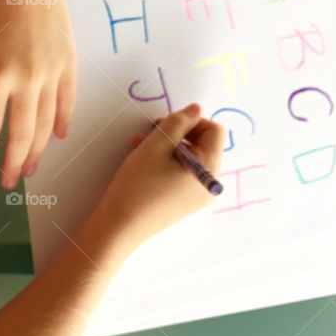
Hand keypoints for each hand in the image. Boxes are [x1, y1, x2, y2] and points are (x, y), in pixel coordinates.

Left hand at [0, 0, 75, 188]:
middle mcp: (26, 81)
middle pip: (22, 132)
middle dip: (14, 161)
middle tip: (9, 181)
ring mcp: (50, 74)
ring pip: (45, 121)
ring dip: (38, 148)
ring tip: (31, 168)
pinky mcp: (67, 64)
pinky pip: (67, 99)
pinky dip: (63, 120)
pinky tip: (59, 136)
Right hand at [97, 104, 225, 243]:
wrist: (120, 226)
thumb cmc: (138, 184)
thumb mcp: (156, 144)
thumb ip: (178, 122)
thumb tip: (196, 109)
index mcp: (210, 169)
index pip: (214, 131)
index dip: (191, 121)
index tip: (165, 123)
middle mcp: (211, 184)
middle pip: (204, 144)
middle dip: (178, 133)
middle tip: (150, 132)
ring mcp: (199, 196)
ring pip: (192, 158)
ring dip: (170, 146)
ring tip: (141, 146)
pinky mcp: (186, 203)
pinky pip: (185, 174)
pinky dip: (169, 162)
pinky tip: (145, 162)